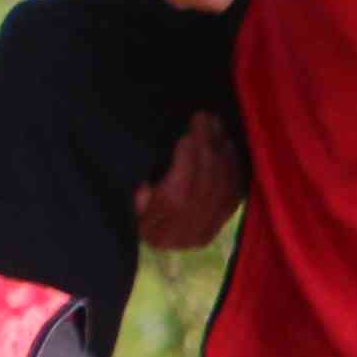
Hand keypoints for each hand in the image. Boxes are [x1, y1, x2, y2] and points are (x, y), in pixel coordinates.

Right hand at [132, 118, 247, 253]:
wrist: (146, 230)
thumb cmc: (126, 207)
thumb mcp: (122, 200)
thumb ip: (135, 196)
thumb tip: (146, 188)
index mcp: (157, 232)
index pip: (178, 198)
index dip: (186, 166)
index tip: (186, 137)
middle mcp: (185, 238)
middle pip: (204, 190)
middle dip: (206, 150)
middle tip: (205, 119)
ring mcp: (206, 232)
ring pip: (223, 189)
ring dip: (221, 153)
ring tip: (215, 124)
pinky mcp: (221, 223)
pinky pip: (234, 192)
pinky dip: (233, 167)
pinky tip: (227, 144)